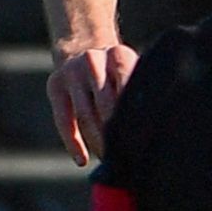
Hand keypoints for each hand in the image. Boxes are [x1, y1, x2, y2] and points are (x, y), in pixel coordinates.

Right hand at [50, 43, 141, 165]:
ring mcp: (72, 71)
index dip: (133, 120)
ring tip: (109, 161)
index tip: (142, 144)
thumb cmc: (117, 73)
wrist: (81, 49)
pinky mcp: (55, 84)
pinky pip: (63, 120)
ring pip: (85, 115)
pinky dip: (73, 143)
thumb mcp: (131, 72)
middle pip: (106, 106)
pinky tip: (82, 160)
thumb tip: (156, 132)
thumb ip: (141, 95)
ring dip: (97, 142)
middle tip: (127, 158)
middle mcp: (93, 59)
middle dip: (116, 134)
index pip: (127, 91)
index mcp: (119, 55)